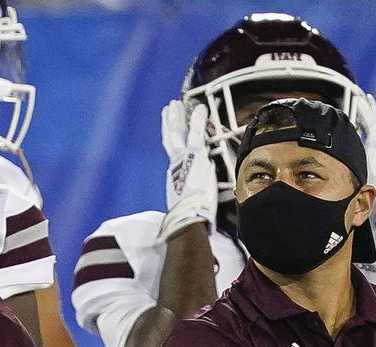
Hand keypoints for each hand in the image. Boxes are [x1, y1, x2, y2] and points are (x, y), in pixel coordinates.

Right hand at [159, 100, 217, 242]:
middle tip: (168, 110)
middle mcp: (175, 164)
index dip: (170, 139)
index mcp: (174, 175)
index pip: (173, 152)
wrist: (190, 214)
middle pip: (170, 138)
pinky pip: (196, 132)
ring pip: (178, 132)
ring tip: (176, 104)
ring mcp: (183, 158)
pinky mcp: (194, 155)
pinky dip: (197, 119)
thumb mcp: (192, 200)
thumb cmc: (193, 214)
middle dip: (169, 123)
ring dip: (178, 116)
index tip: (169, 130)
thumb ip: (198, 187)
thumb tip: (208, 181)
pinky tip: (200, 108)